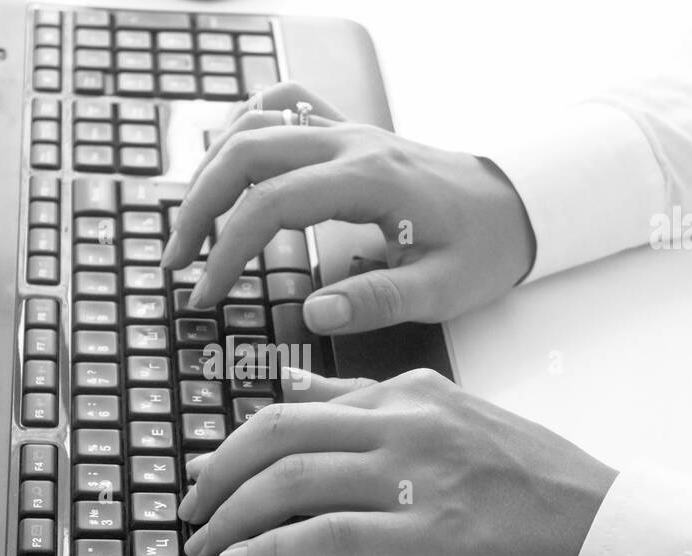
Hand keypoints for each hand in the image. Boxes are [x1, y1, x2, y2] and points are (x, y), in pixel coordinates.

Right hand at [160, 81, 536, 334]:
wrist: (515, 204)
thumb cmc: (482, 247)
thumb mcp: (442, 289)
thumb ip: (377, 302)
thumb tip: (311, 315)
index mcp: (369, 180)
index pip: (270, 206)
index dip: (227, 252)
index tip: (206, 295)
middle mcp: (349, 143)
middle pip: (244, 153)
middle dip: (198, 206)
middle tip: (176, 261)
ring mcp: (346, 129)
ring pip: (253, 124)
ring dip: (210, 169)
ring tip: (192, 224)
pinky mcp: (346, 131)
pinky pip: (281, 104)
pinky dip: (243, 125)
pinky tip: (227, 162)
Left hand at [177, 369, 616, 555]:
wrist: (604, 525)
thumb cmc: (533, 479)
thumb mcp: (450, 415)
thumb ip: (369, 397)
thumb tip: (294, 379)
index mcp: (410, 392)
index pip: (299, 403)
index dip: (239, 440)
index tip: (214, 471)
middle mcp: (405, 422)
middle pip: (278, 432)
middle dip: (216, 470)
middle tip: (190, 504)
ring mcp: (414, 476)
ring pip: (291, 479)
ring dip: (231, 513)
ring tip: (204, 541)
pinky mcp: (426, 534)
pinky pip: (325, 535)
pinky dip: (271, 547)